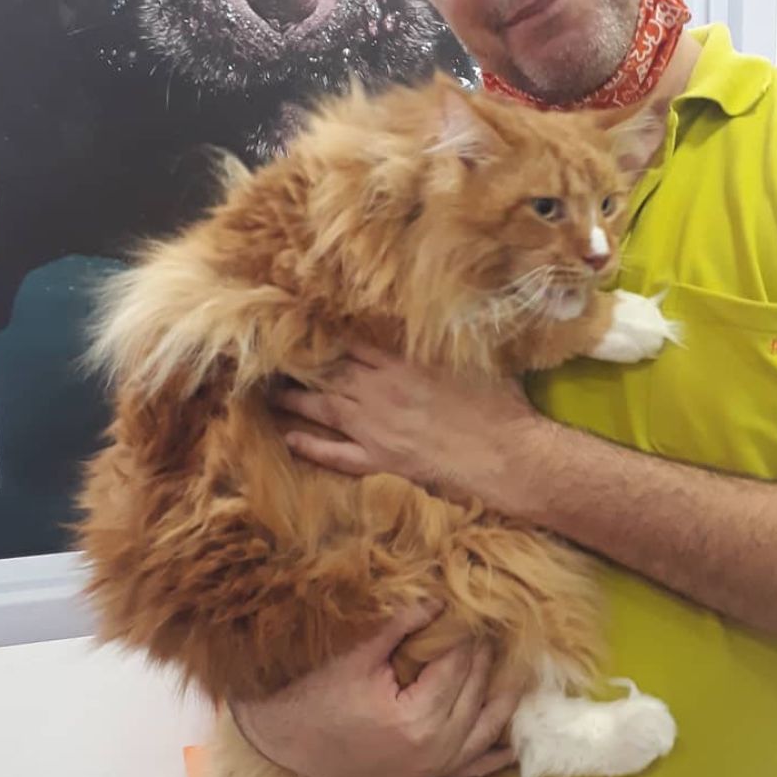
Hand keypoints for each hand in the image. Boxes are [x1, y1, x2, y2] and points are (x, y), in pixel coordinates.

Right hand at [230, 605, 520, 776]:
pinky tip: (516, 742)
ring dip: (504, 698)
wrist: (283, 740)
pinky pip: (472, 767)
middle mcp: (433, 749)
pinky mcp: (424, 776)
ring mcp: (431, 768)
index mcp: (417, 718)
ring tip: (524, 666)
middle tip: (499, 623)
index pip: (459, 664)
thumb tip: (439, 597)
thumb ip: (400, 624)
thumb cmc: (312, 693)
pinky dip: (495, 754)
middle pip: (475, 691)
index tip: (477, 606)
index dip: (468, 632)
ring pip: (484, 728)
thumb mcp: (355, 654)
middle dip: (487, 656)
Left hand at [272, 345, 539, 503]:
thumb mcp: (475, 359)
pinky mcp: (383, 459)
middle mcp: (382, 391)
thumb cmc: (500, 405)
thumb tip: (443, 316)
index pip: (352, 342)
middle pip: (330, 371)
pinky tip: (290, 439)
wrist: (506, 455)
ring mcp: (377, 427)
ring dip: (295, 398)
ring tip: (269, 391)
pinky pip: (338, 454)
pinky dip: (312, 447)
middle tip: (274, 357)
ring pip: (325, 407)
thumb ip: (448, 341)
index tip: (305, 327)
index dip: (326, 335)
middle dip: (302, 363)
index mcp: (403, 363)